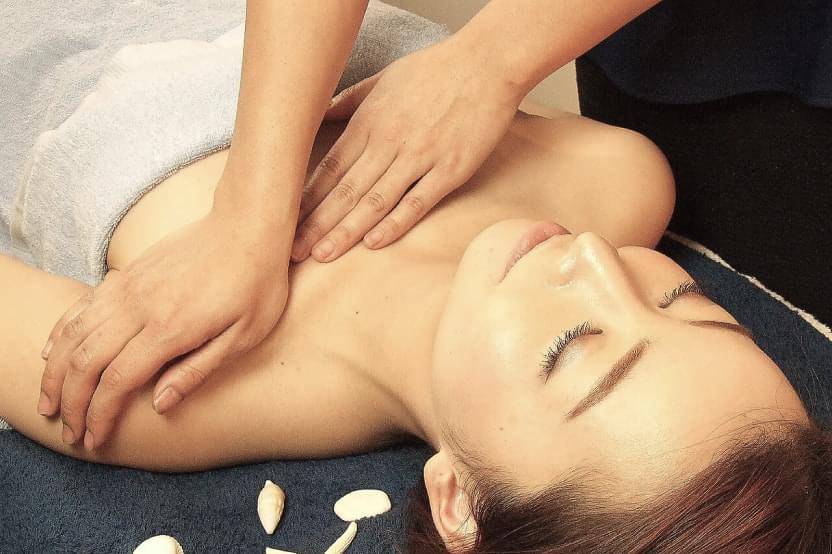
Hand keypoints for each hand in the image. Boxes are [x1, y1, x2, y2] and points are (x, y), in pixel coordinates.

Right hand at [37, 204, 289, 448]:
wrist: (247, 224)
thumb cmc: (257, 283)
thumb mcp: (245, 335)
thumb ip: (198, 370)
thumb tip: (160, 404)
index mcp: (171, 328)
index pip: (118, 381)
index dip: (99, 415)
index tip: (93, 439)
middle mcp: (140, 307)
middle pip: (86, 362)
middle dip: (71, 403)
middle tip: (68, 432)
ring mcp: (130, 286)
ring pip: (75, 334)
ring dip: (56, 373)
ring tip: (49, 402)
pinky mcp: (128, 273)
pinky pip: (83, 306)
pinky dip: (62, 332)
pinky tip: (53, 353)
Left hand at [291, 38, 523, 262]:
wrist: (488, 63)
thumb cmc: (436, 69)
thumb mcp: (384, 78)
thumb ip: (350, 102)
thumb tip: (318, 114)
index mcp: (370, 121)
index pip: (330, 167)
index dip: (306, 197)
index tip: (285, 219)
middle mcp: (389, 142)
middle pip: (345, 190)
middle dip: (316, 223)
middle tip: (293, 250)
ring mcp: (420, 157)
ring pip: (375, 201)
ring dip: (346, 230)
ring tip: (322, 254)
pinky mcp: (450, 171)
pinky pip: (417, 202)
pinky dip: (395, 224)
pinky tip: (373, 243)